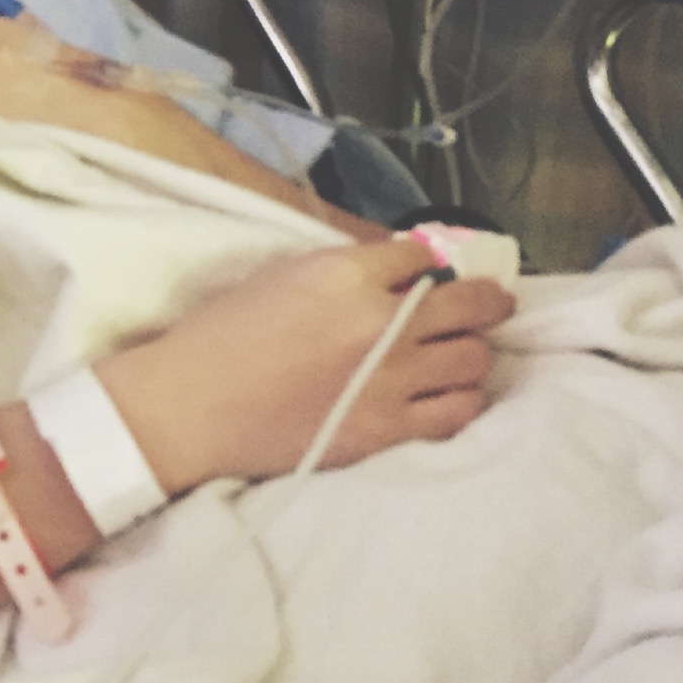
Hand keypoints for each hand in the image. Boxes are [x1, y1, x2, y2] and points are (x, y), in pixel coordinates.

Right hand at [99, 238, 513, 488]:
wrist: (190, 408)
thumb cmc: (220, 336)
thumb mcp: (281, 277)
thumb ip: (343, 271)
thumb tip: (395, 271)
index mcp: (346, 273)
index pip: (420, 254)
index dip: (427, 261)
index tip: (430, 272)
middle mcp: (380, 321)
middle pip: (468, 302)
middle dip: (486, 299)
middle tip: (492, 303)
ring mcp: (391, 379)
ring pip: (472, 358)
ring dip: (471, 351)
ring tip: (459, 354)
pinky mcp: (387, 428)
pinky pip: (457, 410)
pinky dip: (462, 398)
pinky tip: (448, 395)